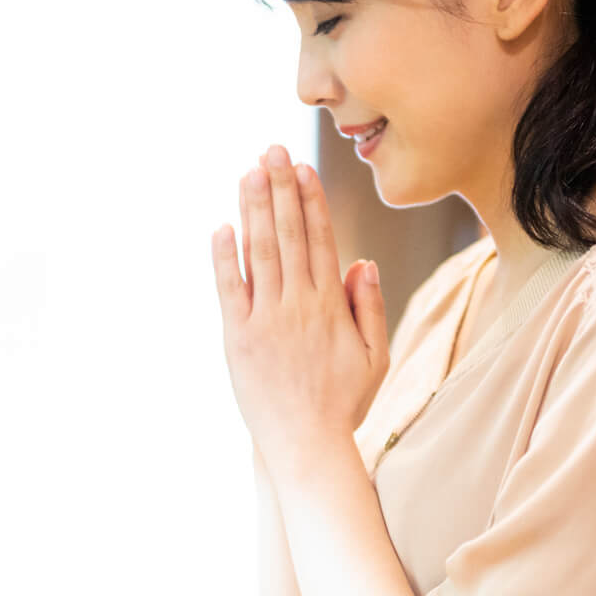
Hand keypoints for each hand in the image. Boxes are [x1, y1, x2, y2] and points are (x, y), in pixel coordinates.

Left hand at [212, 146, 387, 475]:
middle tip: (271, 150)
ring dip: (254, 209)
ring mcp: (267, 319)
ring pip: (260, 252)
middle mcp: (299, 305)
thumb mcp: (374, 356)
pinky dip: (224, 257)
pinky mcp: (239, 337)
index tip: (301, 168)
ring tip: (249, 171)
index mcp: (331, 305)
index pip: (320, 239)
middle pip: (288, 234)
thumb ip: (369, 307)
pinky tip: (221, 226)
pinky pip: (230, 289)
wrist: (307, 445)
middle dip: (279, 189)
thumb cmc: (343, 404)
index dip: (310, 200)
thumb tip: (361, 262)